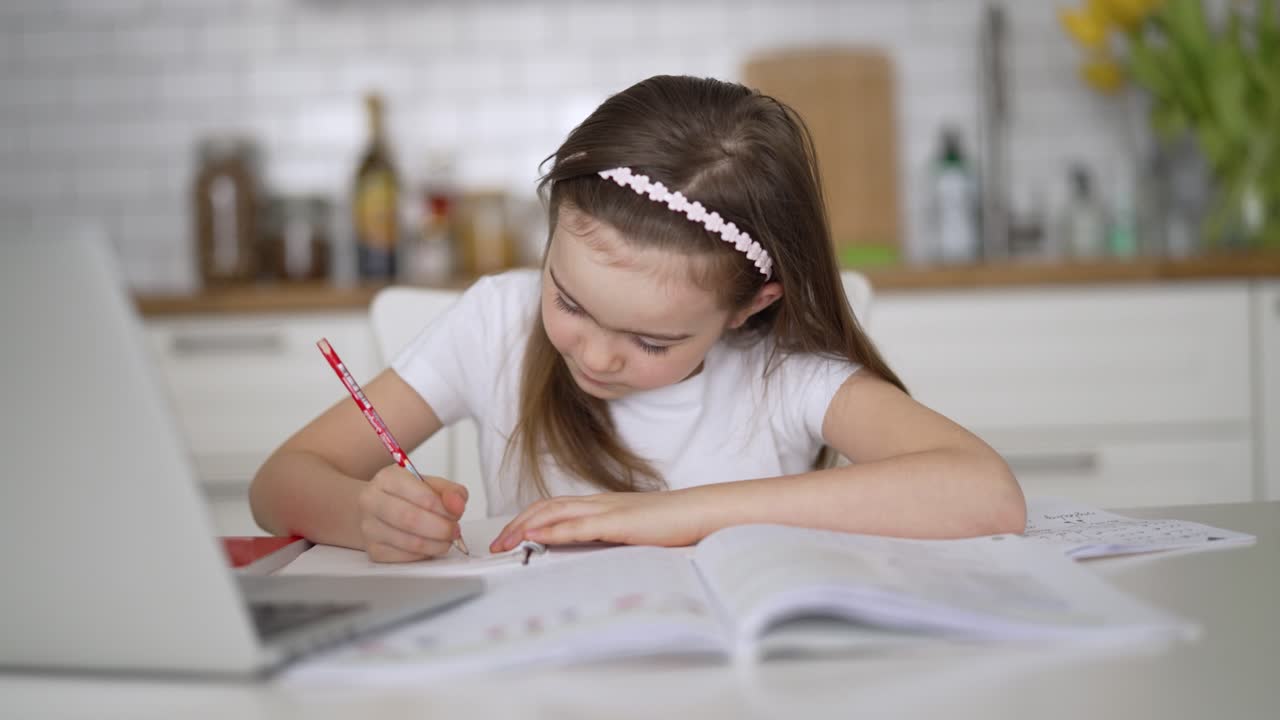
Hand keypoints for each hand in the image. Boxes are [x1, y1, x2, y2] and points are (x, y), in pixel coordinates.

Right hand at [358, 464, 468, 562]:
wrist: (377, 509)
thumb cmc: (405, 496)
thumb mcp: (429, 484)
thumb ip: (450, 491)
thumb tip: (458, 505)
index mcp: (388, 478)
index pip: (422, 496)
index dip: (445, 509)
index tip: (457, 514)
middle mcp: (372, 501)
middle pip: (411, 520)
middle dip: (441, 529)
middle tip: (455, 531)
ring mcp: (369, 527)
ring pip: (409, 542)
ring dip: (436, 545)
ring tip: (446, 540)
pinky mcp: (373, 550)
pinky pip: (404, 558)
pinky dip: (423, 555)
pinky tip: (428, 546)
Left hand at [490, 490, 706, 551]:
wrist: (700, 512)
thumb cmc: (674, 524)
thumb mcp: (635, 532)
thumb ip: (612, 538)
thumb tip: (593, 555)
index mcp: (602, 505)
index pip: (555, 507)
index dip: (529, 519)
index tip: (510, 536)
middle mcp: (599, 503)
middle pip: (546, 507)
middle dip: (516, 523)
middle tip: (496, 543)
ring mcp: (608, 509)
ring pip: (555, 512)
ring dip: (526, 526)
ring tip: (506, 542)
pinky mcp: (618, 522)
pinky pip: (579, 525)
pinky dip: (553, 531)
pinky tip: (537, 538)